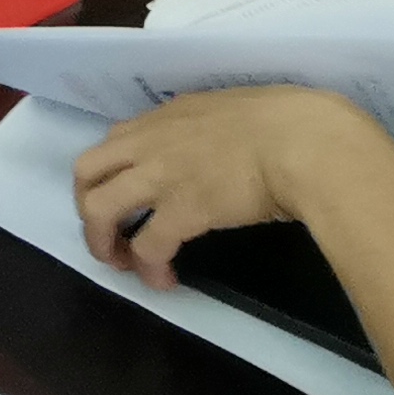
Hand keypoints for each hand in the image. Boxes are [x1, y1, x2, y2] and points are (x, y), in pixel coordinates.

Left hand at [71, 85, 393, 285]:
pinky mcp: (180, 210)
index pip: (116, 139)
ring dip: (102, 241)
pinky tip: (164, 281)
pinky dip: (148, 269)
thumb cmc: (291, 124)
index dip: (113, 172)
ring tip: (124, 264)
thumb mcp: (237, 113)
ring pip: (98, 208)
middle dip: (88, 205)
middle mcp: (153, 140)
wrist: (306, 143)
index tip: (128, 195)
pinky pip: (146, 247)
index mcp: (170, 115)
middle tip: (110, 233)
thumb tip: (223, 149)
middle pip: (87, 171)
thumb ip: (214, 129)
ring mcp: (161, 174)